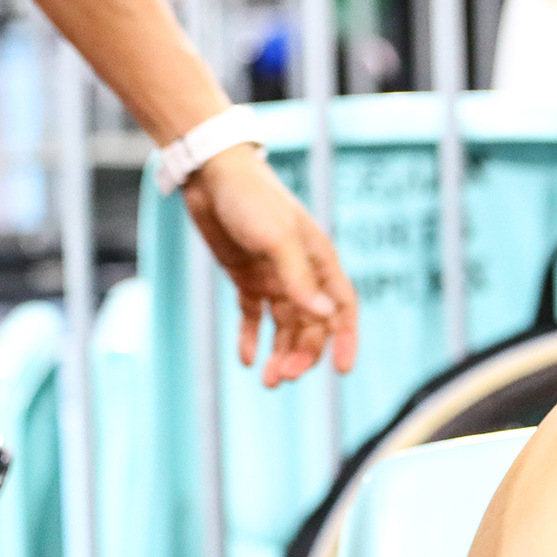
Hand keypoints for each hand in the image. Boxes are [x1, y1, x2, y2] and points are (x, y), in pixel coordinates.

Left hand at [180, 144, 359, 386]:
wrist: (211, 176)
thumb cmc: (252, 201)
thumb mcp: (277, 240)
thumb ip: (299, 280)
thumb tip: (325, 318)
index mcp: (319, 263)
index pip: (342, 309)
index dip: (345, 339)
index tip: (341, 370)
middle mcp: (301, 274)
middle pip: (311, 325)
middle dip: (302, 354)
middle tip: (283, 377)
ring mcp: (274, 277)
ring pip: (284, 326)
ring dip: (280, 353)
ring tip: (268, 380)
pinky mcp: (247, 277)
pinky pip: (254, 315)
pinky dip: (252, 337)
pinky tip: (247, 360)